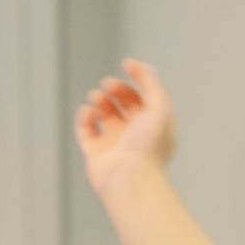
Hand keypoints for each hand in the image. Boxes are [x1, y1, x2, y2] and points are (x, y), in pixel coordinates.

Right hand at [76, 59, 176, 195]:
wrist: (130, 180)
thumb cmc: (148, 148)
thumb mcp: (159, 109)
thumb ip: (153, 85)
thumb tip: (146, 67)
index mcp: (154, 125)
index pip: (145, 95)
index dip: (138, 77)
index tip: (127, 64)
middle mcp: (135, 134)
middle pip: (124, 102)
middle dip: (115, 88)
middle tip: (108, 84)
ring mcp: (115, 143)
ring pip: (104, 114)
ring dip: (99, 100)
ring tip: (97, 98)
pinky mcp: (96, 153)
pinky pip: (86, 130)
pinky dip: (84, 117)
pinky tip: (87, 111)